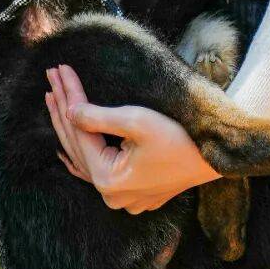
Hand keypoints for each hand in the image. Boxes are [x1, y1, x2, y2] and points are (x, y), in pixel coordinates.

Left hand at [45, 65, 219, 212]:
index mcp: (109, 180)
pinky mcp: (134, 192)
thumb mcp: (137, 121)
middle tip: (52, 77)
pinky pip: (98, 172)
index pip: (79, 131)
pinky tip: (65, 151)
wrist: (217, 156)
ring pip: (86, 158)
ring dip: (71, 128)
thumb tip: (68, 110)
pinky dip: (83, 157)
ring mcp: (123, 197)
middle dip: (63, 109)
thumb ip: (97, 117)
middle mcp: (112, 195)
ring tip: (55, 100)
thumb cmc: (181, 137)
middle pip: (78, 145)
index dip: (67, 98)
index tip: (58, 71)